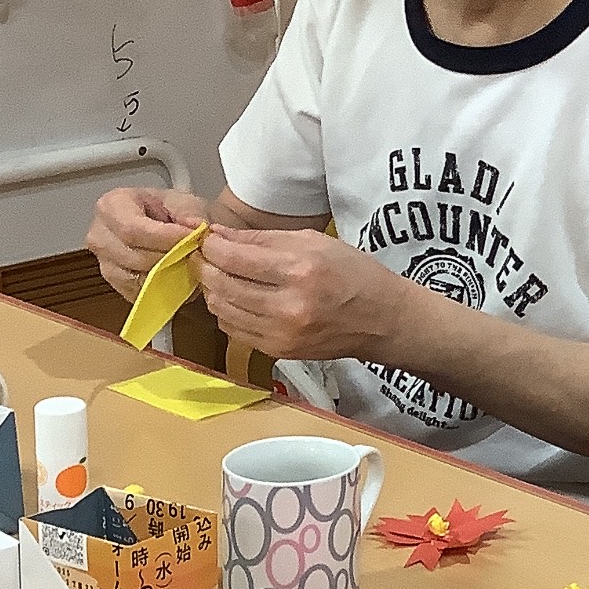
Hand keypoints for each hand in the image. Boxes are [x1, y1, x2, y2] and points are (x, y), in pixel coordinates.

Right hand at [86, 185, 209, 299]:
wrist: (165, 224)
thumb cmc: (169, 209)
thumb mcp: (183, 200)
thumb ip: (190, 213)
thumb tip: (195, 229)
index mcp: (111, 206)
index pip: (133, 229)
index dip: (165, 238)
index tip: (191, 238)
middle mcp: (100, 236)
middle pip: (134, 257)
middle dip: (169, 257)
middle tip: (193, 251)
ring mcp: (105, 264)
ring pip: (137, 279)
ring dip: (167, 273)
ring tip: (185, 260)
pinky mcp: (117, 285)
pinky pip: (140, 293)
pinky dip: (161, 287)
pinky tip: (174, 272)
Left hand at [198, 226, 407, 362]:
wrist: (383, 320)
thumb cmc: (353, 274)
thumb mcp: (314, 242)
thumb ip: (262, 239)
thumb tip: (218, 236)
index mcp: (300, 271)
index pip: (234, 258)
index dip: (212, 247)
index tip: (208, 240)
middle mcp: (288, 306)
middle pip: (222, 285)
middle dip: (206, 267)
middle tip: (208, 257)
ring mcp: (282, 334)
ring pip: (222, 311)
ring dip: (214, 291)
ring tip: (221, 277)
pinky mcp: (279, 352)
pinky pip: (235, 331)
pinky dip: (228, 313)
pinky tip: (238, 300)